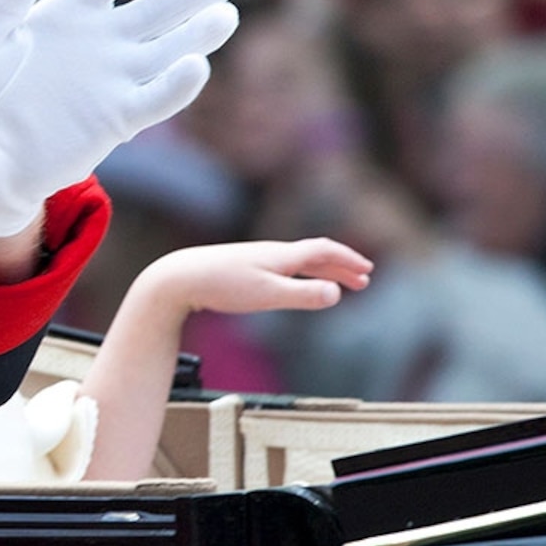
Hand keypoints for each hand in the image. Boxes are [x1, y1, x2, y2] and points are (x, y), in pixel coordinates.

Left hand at [0, 0, 242, 240]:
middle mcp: (102, 40)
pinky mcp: (116, 119)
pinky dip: (176, 86)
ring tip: (225, 13)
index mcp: (71, 10)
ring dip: (198, 33)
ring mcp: (114, 80)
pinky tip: (195, 66)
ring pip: (168, 50)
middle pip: (158, 8)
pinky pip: (155, 99)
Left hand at [132, 238, 372, 320]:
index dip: (348, 259)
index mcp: (282, 255)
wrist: (178, 277)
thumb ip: (303, 294)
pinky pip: (281, 268)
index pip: (324, 250)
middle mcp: (272, 252)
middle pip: (315, 255)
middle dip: (341, 266)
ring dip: (322, 271)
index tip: (367, 271)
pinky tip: (292, 285)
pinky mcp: (242, 268)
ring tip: (335, 286)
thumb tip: (338, 293)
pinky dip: (299, 275)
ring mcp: (256, 259)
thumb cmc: (222, 285)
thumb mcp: (268, 295)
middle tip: (363, 280)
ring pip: (297, 262)